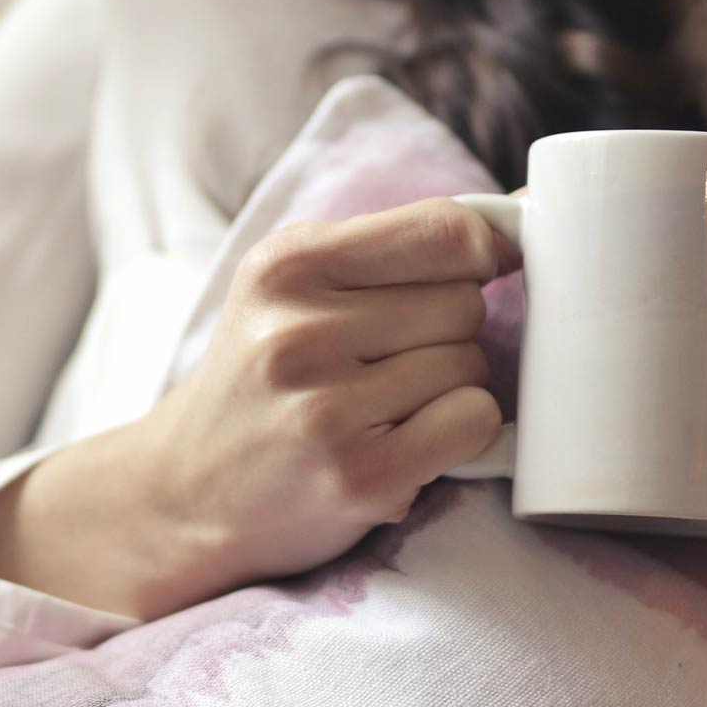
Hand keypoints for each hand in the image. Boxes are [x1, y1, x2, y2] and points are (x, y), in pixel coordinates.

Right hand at [0, 198, 514, 620]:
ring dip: (447, 389)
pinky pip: (473, 422)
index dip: (482, 253)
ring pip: (471, 366)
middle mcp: (299, 332)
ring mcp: (326, 409)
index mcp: (285, 266)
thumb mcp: (289, 287)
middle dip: (447, 332)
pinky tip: (405, 443)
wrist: (182, 493)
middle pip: (464, 304)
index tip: (476, 274)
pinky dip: (459, 433)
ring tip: (380, 409)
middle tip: (386, 364)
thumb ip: (391, 245)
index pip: (446, 230)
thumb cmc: (259, 381)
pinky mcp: (358, 476)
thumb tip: (523, 214)